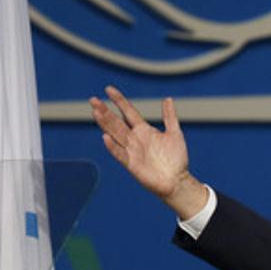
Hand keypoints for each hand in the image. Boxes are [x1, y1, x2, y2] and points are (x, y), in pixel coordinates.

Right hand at [89, 86, 207, 218]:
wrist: (177, 180)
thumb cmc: (176, 159)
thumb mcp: (174, 133)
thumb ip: (169, 116)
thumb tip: (167, 98)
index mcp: (144, 130)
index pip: (128, 111)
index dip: (119, 100)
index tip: (108, 89)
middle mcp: (135, 139)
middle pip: (116, 122)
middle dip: (105, 111)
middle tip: (92, 100)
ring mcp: (132, 151)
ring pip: (115, 134)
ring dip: (105, 124)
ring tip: (95, 112)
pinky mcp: (131, 164)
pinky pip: (120, 154)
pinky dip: (113, 146)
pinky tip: (105, 137)